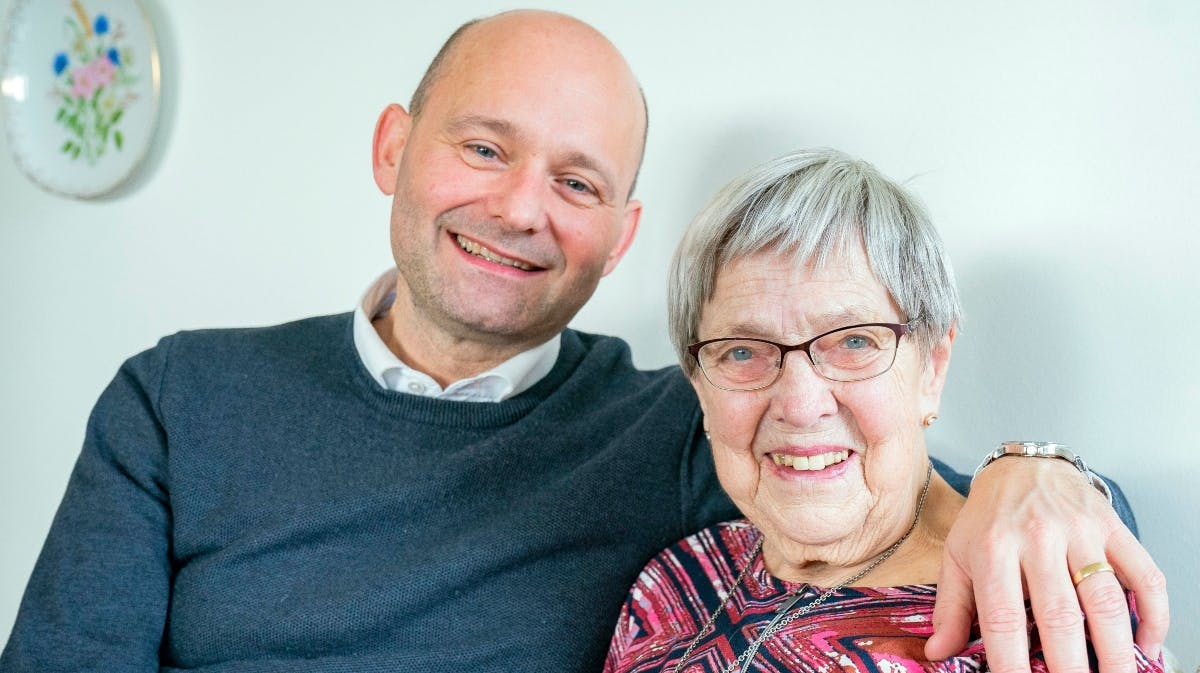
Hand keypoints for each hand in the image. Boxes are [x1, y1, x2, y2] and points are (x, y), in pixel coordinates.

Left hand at [926, 456, 1168, 672]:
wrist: (1023, 466)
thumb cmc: (989, 520)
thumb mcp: (958, 556)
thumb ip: (950, 608)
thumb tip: (936, 652)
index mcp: (992, 548)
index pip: (1003, 616)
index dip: (1011, 660)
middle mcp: (1037, 538)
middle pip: (1059, 614)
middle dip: (1069, 664)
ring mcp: (1080, 531)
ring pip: (1106, 598)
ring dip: (1115, 648)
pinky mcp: (1113, 527)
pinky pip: (1144, 574)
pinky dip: (1153, 613)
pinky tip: (1146, 644)